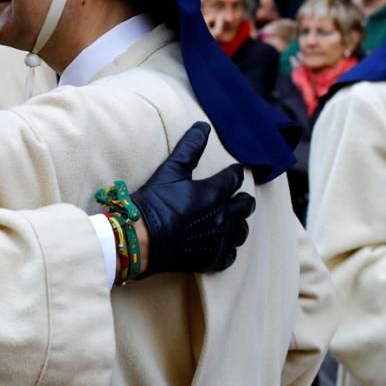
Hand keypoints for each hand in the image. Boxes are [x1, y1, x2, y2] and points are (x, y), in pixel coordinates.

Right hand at [132, 122, 254, 275]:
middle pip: (245, 206)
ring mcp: (218, 240)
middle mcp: (222, 217)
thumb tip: (204, 126)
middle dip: (242, 199)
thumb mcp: (171, 170)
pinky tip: (219, 244)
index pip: (235, 178)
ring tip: (229, 221)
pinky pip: (230, 255)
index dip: (234, 172)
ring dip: (237, 224)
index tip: (233, 171)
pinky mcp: (210, 259)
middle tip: (236, 197)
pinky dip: (227, 249)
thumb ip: (190, 147)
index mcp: (214, 193)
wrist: (140, 239)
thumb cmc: (154, 202)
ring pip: (241, 231)